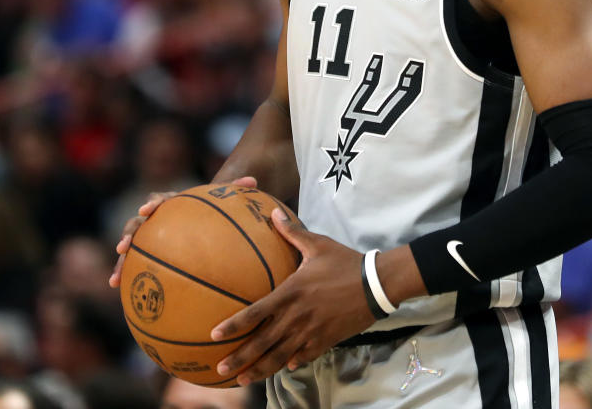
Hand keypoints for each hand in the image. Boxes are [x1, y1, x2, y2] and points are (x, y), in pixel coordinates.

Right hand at [108, 175, 257, 287]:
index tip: (148, 209)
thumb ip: (235, 190)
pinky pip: (138, 266)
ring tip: (115, 279)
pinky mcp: (149, 254)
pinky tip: (120, 293)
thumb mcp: (225, 200)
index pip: (160, 199)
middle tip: (123, 246)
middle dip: (129, 234)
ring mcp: (150, 237)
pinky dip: (128, 277)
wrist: (203, 218)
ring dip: (122, 261)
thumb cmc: (214, 209)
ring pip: (133, 248)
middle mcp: (156, 219)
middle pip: (138, 224)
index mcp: (172, 204)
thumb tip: (254, 180)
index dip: (153, 203)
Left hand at [210, 207, 377, 385]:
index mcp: (290, 292)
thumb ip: (292, 232)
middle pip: (262, 343)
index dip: (234, 325)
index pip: (255, 312)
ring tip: (243, 379)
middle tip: (221, 369)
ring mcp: (311, 332)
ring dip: (259, 370)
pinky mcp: (326, 341)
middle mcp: (297, 316)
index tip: (214, 335)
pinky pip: (303, 357)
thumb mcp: (318, 244)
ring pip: (279, 357)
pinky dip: (290, 363)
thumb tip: (273, 213)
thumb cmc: (345, 262)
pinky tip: (282, 369)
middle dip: (240, 358)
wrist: (377, 284)